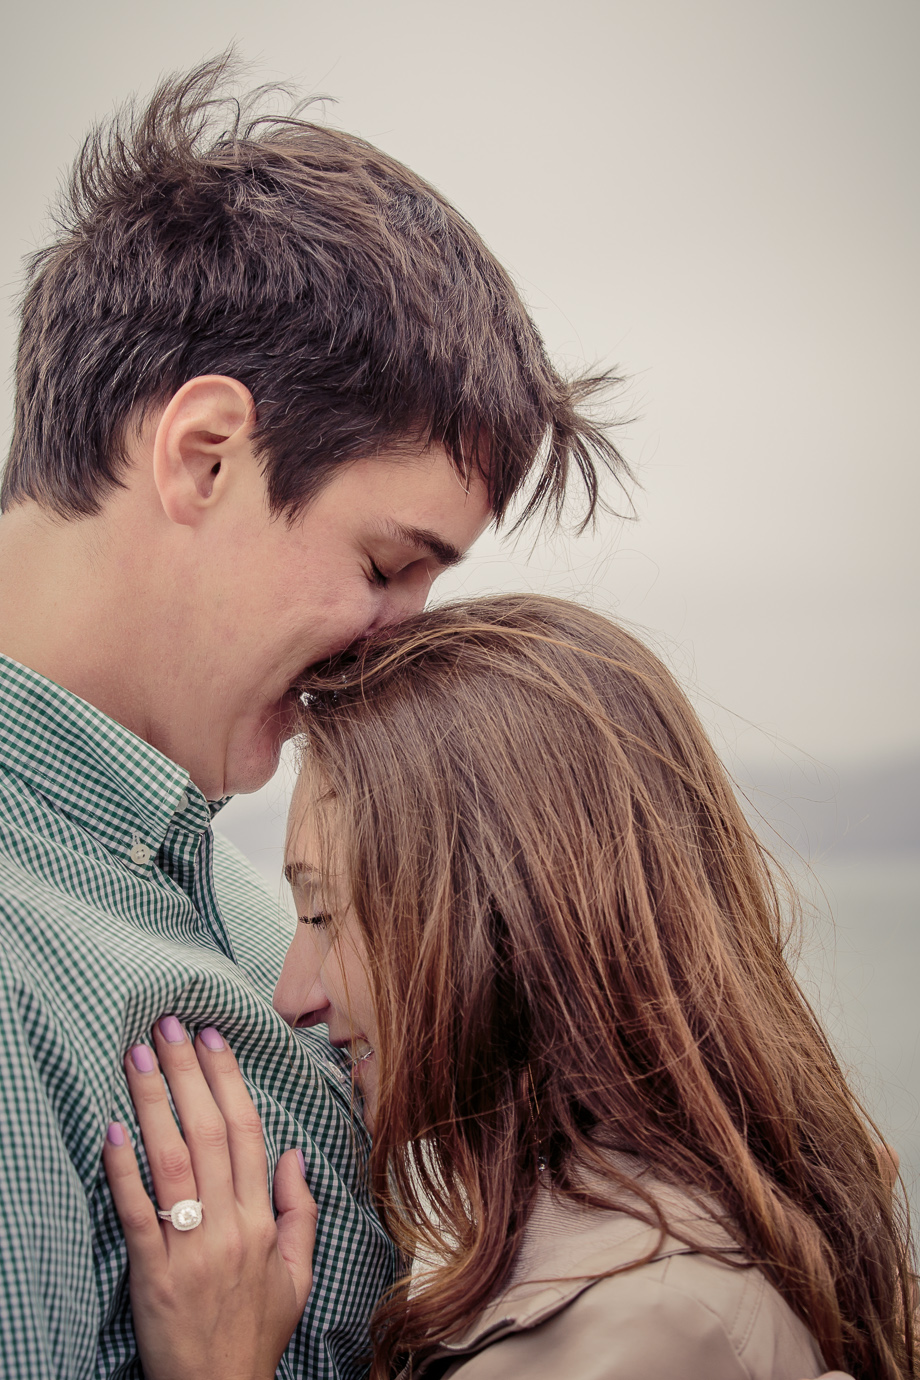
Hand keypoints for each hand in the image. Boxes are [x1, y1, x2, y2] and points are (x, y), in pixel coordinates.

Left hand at [103, 1019, 316, 1379]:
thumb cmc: (255, 1334)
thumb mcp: (296, 1275)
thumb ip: (299, 1211)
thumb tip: (292, 1153)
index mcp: (262, 1222)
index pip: (248, 1133)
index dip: (228, 1081)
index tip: (212, 1040)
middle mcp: (228, 1227)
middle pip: (210, 1133)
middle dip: (188, 1074)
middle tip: (169, 1027)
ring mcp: (189, 1249)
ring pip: (173, 1161)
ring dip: (154, 1103)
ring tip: (137, 1058)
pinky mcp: (150, 1274)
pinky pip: (137, 1213)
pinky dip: (124, 1170)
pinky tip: (113, 1130)